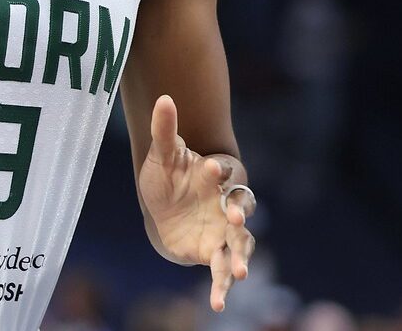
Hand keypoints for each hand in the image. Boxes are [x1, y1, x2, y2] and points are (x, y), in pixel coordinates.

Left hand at [138, 95, 256, 311]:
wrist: (166, 203)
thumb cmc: (168, 175)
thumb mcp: (162, 153)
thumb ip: (164, 129)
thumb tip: (163, 98)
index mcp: (216, 178)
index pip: (225, 172)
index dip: (220, 170)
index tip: (211, 166)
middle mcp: (226, 205)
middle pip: (240, 209)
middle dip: (238, 212)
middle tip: (234, 215)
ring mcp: (223, 231)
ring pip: (239, 245)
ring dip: (239, 258)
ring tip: (239, 272)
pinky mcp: (213, 253)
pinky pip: (221, 271)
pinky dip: (221, 287)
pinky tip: (218, 304)